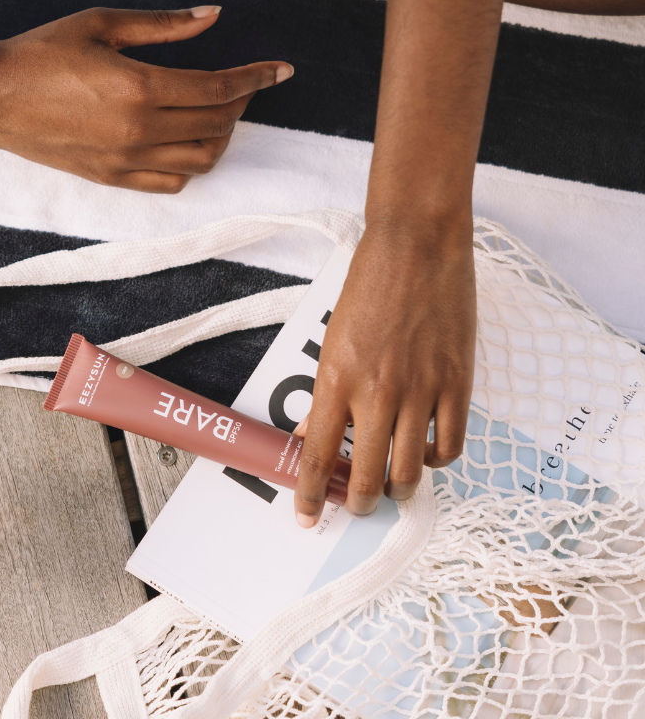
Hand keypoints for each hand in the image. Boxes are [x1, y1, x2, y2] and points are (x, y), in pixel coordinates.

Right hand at [0, 6, 292, 192]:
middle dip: (240, 102)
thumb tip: (214, 16)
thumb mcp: (102, 23)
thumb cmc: (42, 50)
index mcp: (140, 87)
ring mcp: (126, 160)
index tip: (282, 68)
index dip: (257, 77)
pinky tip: (185, 139)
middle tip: (241, 82)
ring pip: (201, 159)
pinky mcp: (111, 178)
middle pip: (217, 124)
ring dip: (220, 135)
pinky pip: (170, 181)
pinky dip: (190, 163)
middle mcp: (139, 131)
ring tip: (215, 112)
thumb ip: (164, 24)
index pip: (220, 88)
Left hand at [294, 215, 475, 525]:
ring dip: (396, 488)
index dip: (308, 495)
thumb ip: (326, 392)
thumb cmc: (368, 286)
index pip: (315, 455)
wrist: (415, 245)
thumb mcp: (333, 338)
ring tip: (389, 482)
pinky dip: (434, 461)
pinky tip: (423, 450)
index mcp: (335, 378)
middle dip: (357, 502)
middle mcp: (376, 392)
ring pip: (409, 472)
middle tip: (355, 503)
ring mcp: (420, 391)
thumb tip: (311, 435)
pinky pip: (449, 447)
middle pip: (365, 476)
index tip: (307, 518)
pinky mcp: (457, 384)